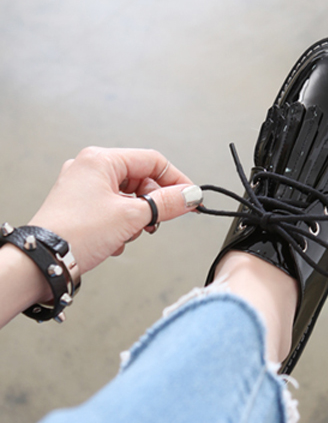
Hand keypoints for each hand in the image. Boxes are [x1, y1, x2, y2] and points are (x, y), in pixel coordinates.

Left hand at [28, 147, 200, 275]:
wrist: (41, 263)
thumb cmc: (75, 234)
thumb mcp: (132, 216)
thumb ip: (167, 204)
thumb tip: (191, 196)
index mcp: (100, 160)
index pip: (153, 161)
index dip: (177, 181)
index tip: (191, 198)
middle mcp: (90, 169)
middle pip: (141, 180)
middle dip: (153, 204)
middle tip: (158, 221)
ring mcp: (83, 188)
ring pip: (129, 197)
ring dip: (137, 218)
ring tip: (131, 233)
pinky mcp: (80, 207)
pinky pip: (114, 209)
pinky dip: (121, 224)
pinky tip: (116, 239)